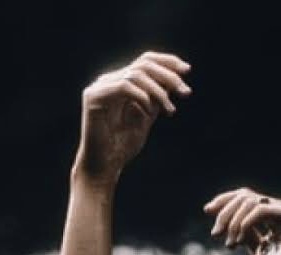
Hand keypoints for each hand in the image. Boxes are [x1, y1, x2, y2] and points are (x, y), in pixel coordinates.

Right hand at [73, 51, 191, 187]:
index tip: (187, 70)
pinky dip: (142, 97)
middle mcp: (108, 81)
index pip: (145, 61)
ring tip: (170, 110)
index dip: (167, 62)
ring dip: (159, 91)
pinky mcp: (93, 96)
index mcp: (120, 83)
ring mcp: (99, 87)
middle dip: (169, 75)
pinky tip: (148, 113)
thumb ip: (157, 98)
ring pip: (136, 74)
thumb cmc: (123, 146)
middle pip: (143, 64)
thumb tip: (175, 79)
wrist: (105, 166)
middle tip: (185, 92)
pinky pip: (124, 87)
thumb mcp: (147, 116)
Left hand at [204, 188, 280, 254]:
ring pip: (251, 201)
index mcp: (274, 213)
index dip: (225, 200)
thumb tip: (222, 222)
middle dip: (225, 212)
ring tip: (228, 243)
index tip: (207, 210)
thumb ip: (244, 233)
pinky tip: (238, 239)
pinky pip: (262, 210)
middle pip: (245, 196)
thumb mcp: (256, 249)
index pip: (245, 196)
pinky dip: (246, 222)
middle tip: (215, 233)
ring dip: (233, 221)